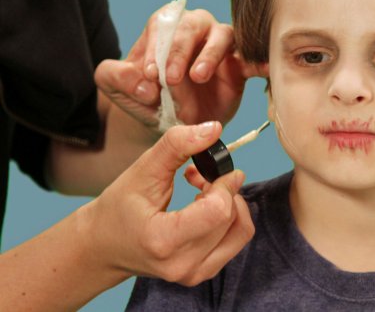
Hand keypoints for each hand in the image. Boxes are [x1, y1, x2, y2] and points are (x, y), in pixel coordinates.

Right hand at [84, 121, 254, 284]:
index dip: (223, 184)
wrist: (103, 246)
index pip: (218, 211)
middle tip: (198, 176)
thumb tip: (214, 129)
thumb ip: (178, 145)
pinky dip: (229, 217)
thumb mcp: (142, 169)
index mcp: (163, 241)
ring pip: (241, 230)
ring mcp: (194, 274)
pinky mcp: (203, 274)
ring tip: (203, 191)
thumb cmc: (119, 207)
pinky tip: (205, 206)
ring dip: (230, 203)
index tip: (211, 170)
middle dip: (223, 189)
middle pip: (231, 217)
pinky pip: (236, 240)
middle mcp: (183, 264)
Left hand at [95, 6, 259, 128]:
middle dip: (180, 51)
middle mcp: (195, 29)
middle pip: (192, 25)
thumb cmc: (146, 95)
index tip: (148, 74)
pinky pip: (252, 60)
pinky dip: (258, 63)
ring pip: (223, 35)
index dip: (154, 47)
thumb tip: (142, 83)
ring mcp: (220, 46)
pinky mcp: (239, 67)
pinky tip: (262, 69)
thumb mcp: (118, 87)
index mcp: (165, 27)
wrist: (171, 118)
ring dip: (211, 54)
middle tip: (170, 78)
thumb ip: (117, 78)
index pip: (161, 26)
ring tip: (199, 77)